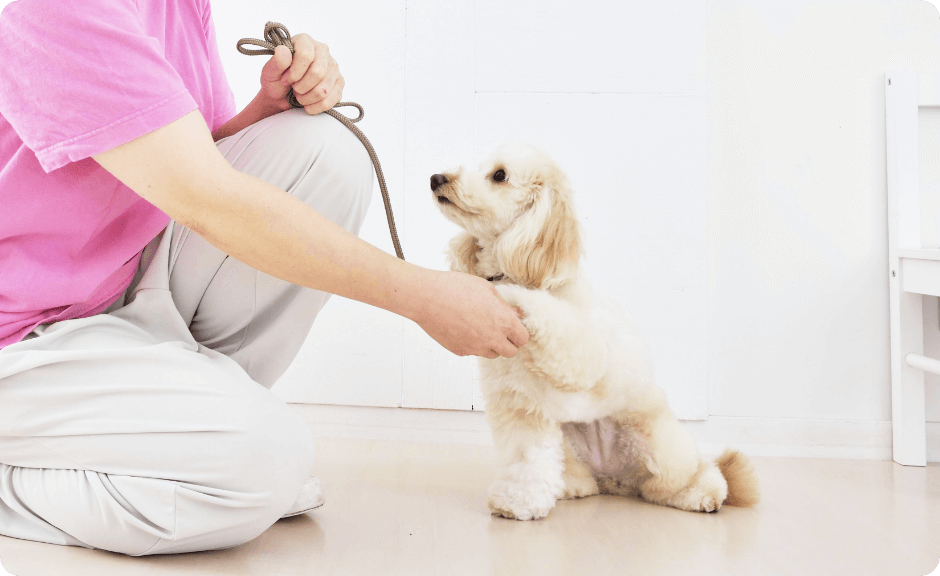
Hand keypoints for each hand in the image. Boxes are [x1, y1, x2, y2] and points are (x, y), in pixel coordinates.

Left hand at [259, 35, 344, 114]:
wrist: (282, 97)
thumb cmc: (276, 81)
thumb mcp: (269, 73)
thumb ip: (275, 62)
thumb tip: (283, 50)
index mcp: (305, 41)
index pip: (306, 55)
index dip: (294, 72)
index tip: (286, 80)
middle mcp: (322, 50)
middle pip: (318, 73)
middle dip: (302, 87)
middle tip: (294, 89)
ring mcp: (333, 67)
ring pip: (324, 89)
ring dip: (307, 98)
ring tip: (300, 96)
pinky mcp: (339, 83)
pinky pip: (331, 99)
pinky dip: (316, 106)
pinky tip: (308, 104)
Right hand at [412, 271, 529, 358]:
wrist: (427, 297)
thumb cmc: (456, 288)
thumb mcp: (487, 289)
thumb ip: (505, 305)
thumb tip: (517, 314)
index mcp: (503, 321)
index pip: (523, 338)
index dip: (519, 332)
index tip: (513, 326)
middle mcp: (492, 339)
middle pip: (511, 352)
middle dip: (508, 342)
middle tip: (499, 329)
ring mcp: (475, 347)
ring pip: (492, 354)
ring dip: (491, 344)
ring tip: (479, 326)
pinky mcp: (460, 351)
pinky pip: (473, 351)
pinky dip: (472, 343)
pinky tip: (463, 327)